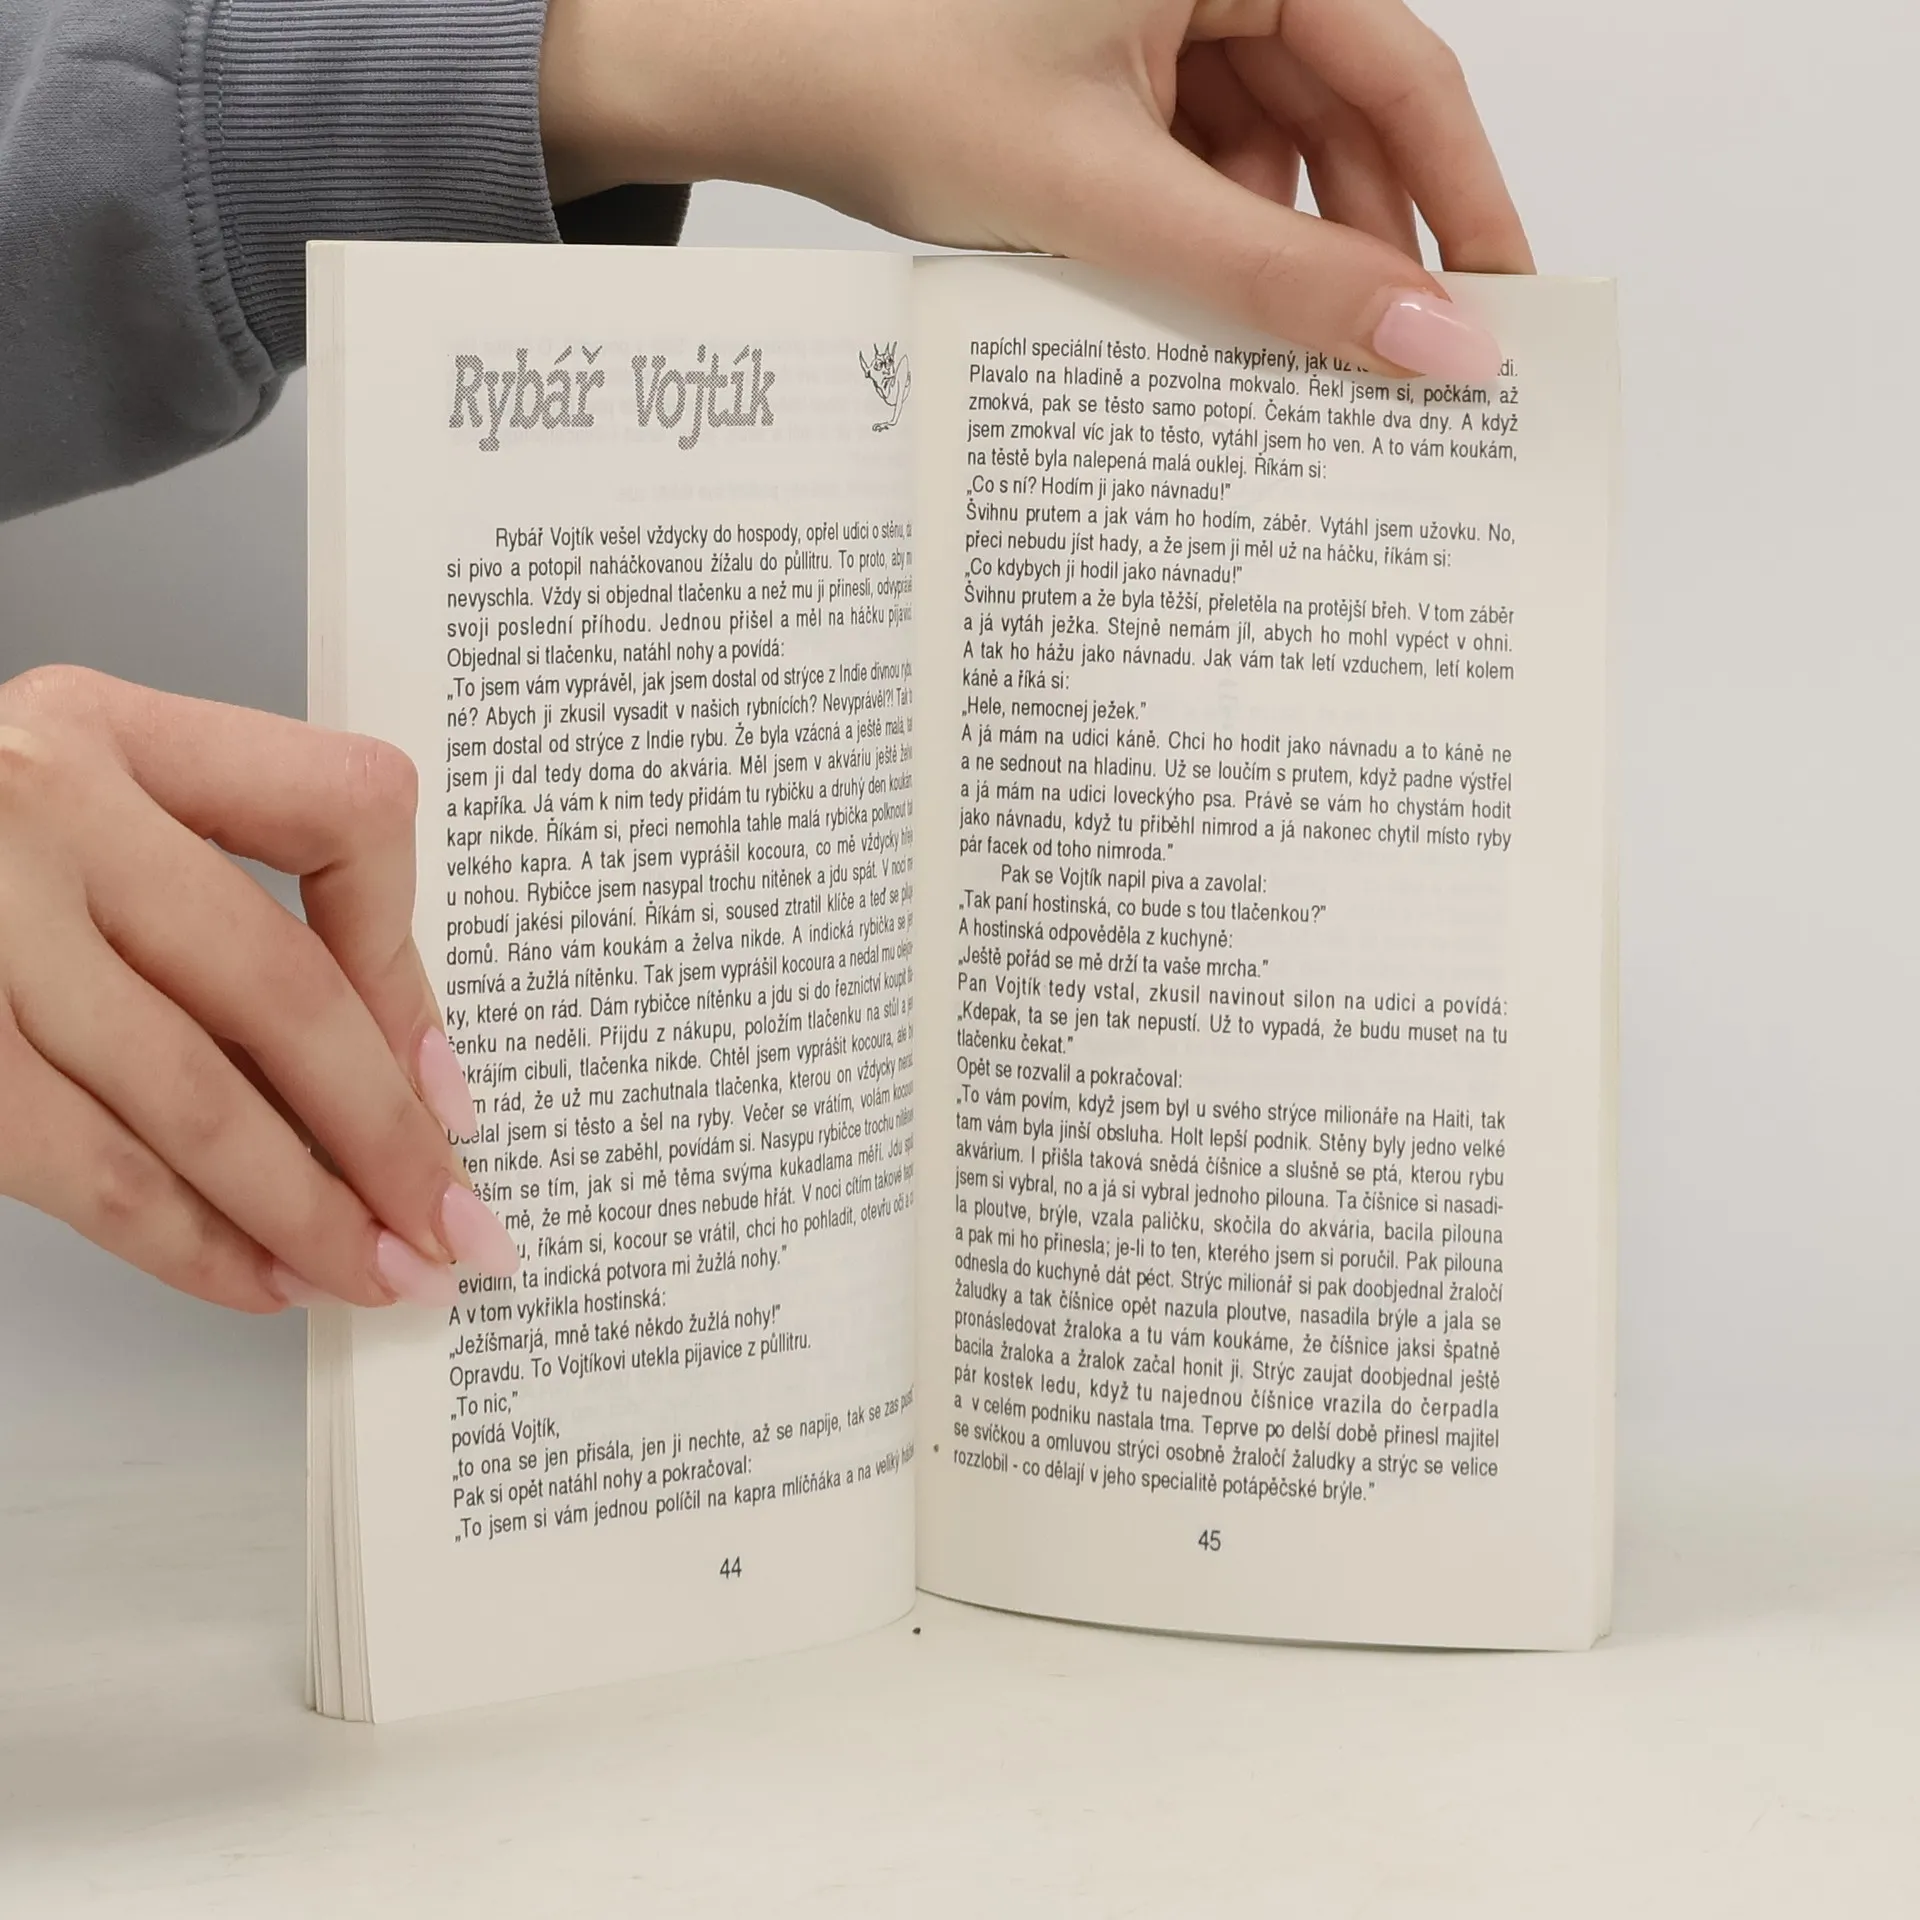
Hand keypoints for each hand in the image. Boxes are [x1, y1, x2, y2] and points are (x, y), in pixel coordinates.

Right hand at [0, 668, 519, 1312]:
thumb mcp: (66, 798)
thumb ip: (202, 883)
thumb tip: (382, 1052)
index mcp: (109, 727)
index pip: (341, 814)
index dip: (414, 966)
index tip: (451, 1080)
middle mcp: (40, 805)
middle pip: (280, 989)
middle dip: (387, 1134)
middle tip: (454, 1225)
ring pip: (190, 1095)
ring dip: (303, 1209)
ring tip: (375, 1274)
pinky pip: (81, 1164)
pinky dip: (183, 1241)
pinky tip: (250, 1278)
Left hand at [540, 0, 1529, 380]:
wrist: (752, 76)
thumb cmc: (891, 78)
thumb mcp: (1106, 194)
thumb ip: (1273, 278)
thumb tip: (1431, 343)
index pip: (1404, 74)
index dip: (1466, 201)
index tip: (1506, 309)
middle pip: (1347, 122)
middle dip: (1364, 252)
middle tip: (1397, 378)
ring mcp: (1167, 29)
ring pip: (1277, 160)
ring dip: (1281, 262)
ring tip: (1281, 368)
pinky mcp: (1122, 83)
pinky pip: (1209, 171)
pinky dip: (1215, 248)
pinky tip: (1204, 321)